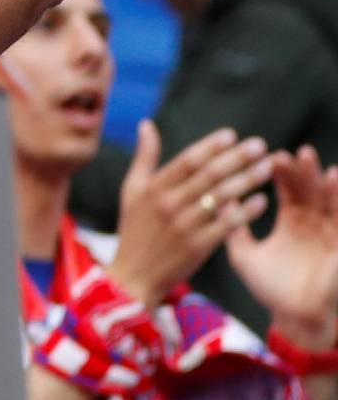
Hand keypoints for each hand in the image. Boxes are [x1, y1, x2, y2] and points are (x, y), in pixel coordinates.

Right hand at [110, 122, 272, 308]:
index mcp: (154, 188)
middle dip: (236, 158)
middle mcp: (169, 204)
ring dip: (246, 180)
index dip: (209, 146)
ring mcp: (184, 226)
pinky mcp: (197, 248)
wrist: (133, 276)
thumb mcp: (131, 190)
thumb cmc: (134, 229)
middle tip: (259, 145)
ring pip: (220, 198)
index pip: (186, 161)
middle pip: (208, 176)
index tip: (231, 134)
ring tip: (267, 167)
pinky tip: (261, 200)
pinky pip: (225, 226)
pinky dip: (244, 212)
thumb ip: (144, 157)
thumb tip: (146, 123)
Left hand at [229, 145, 337, 350]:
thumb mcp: (244, 255)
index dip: (282, 171)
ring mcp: (329, 234)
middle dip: (304, 171)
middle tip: (297, 153)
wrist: (294, 320)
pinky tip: (337, 186)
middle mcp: (313, 222)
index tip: (271, 155)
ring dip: (328, 185)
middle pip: (310, 189)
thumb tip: (216, 199)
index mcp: (291, 220)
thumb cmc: (270, 288)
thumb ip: (232, 228)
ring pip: (330, 202)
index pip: (288, 187)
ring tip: (320, 166)